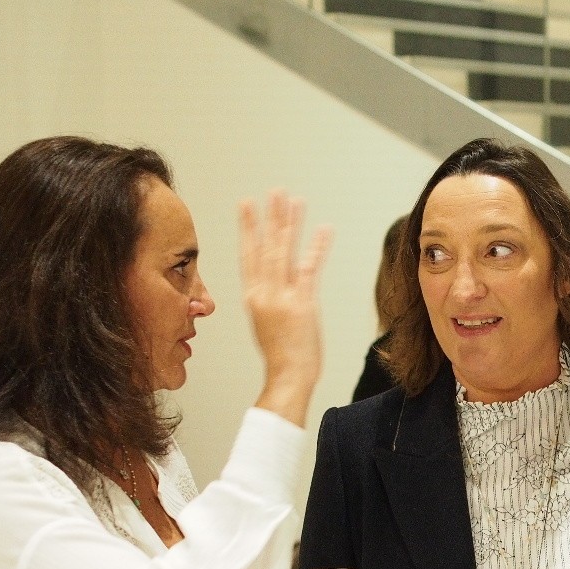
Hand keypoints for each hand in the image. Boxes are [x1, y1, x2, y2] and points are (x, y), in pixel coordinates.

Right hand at [239, 190, 332, 427]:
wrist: (287, 377)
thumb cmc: (281, 356)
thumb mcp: (266, 323)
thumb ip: (269, 300)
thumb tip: (274, 287)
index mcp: (252, 297)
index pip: (248, 255)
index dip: (248, 229)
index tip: (246, 205)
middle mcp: (264, 293)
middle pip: (266, 247)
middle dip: (271, 217)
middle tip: (275, 191)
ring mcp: (282, 297)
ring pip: (284, 252)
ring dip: (290, 224)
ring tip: (294, 200)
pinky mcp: (303, 303)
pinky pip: (310, 268)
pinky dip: (317, 247)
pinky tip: (324, 228)